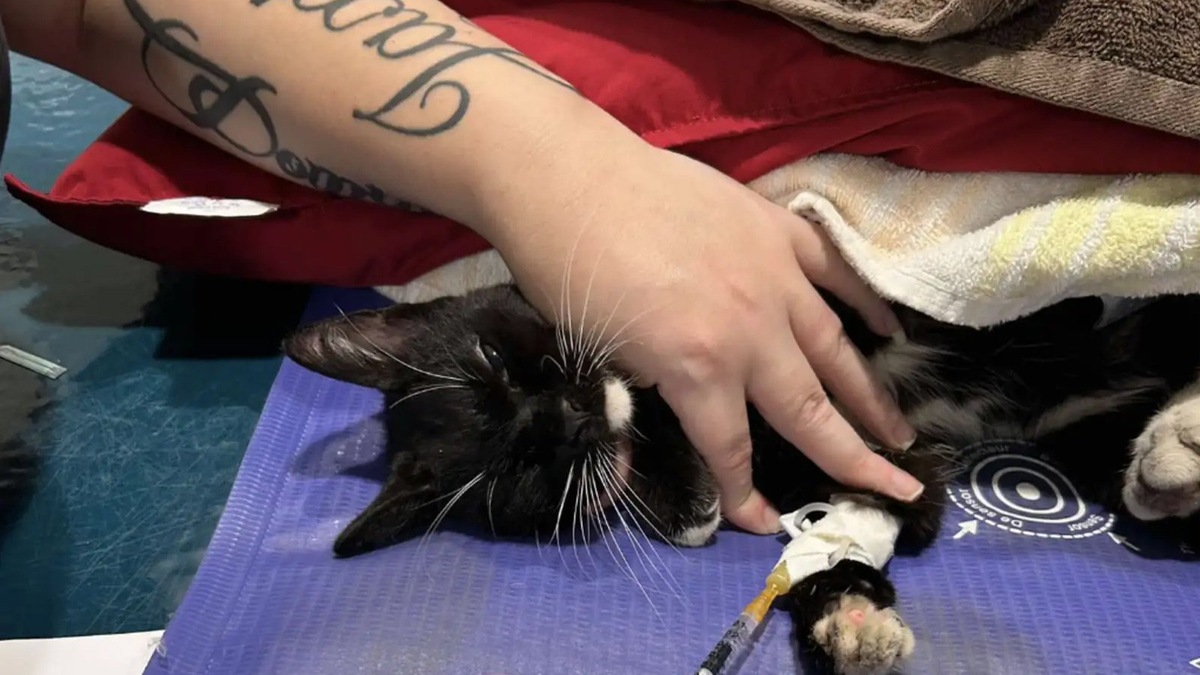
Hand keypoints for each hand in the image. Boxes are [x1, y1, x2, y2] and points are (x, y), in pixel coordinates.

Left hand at [489, 143, 922, 534]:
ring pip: (834, 348)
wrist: (571, 176)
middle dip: (855, 456)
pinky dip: (865, 305)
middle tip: (899, 488)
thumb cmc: (567, 270)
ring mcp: (773, 276)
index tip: (764, 522)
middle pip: (809, 409)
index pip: (733, 448)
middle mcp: (750, 331)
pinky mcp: (778, 230)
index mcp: (697, 369)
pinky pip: (835, 275)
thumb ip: (641, 402)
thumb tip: (656, 442)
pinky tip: (889, 332)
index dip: (745, 493)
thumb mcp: (597, 355)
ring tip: (900, 431)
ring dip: (869, 396)